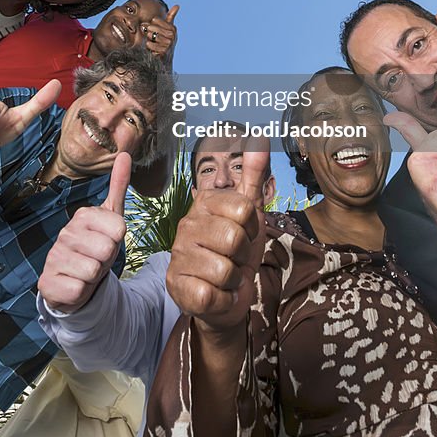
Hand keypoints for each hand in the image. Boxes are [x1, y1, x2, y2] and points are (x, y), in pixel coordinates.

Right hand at [38, 152, 130, 312]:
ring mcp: (53, 257)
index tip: (107, 240)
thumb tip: (126, 154)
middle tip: (96, 258)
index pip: (119, 229)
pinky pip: (78, 290)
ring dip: (94, 277)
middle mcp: (64, 233)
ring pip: (93, 271)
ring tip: (86, 270)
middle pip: (107, 250)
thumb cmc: (97, 246)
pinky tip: (74, 284)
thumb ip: (118, 186)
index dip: (117, 240)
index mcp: (82, 215)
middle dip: (106, 260)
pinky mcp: (46, 283)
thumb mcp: (111, 217)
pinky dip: (80, 292)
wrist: (76, 279)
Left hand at [142, 4, 178, 57]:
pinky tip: (151, 45)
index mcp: (173, 28)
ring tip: (151, 39)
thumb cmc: (166, 39)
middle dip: (150, 30)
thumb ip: (171, 16)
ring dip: (149, 38)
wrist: (166, 56)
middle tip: (149, 32)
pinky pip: (152, 45)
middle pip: (154, 28)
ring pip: (152, 37)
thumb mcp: (169, 27)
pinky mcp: (164, 52)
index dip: (154, 22)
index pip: (157, 20)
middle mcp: (172, 36)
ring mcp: (168, 44)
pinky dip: (150, 45)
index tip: (153, 24)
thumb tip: (177, 5)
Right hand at [166, 149, 268, 332]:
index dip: (253, 227)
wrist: (225, 296)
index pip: (245, 209)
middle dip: (243, 255)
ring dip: (233, 280)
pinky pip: (211, 295)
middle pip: (235, 238)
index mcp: (204, 203)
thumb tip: (261, 136)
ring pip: (225, 270)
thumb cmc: (236, 251)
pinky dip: (222, 299)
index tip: (245, 233)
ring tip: (225, 277)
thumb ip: (253, 175)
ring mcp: (178, 255)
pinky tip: (215, 293)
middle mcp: (186, 225)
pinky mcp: (175, 285)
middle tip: (234, 257)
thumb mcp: (250, 213)